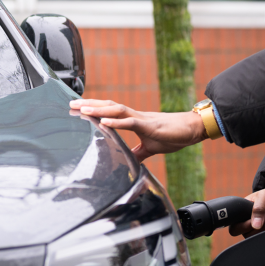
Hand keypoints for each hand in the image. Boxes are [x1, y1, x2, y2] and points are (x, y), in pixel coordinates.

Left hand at [70, 99, 207, 161]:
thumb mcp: (151, 148)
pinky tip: (104, 123)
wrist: (193, 129)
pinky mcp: (151, 126)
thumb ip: (137, 153)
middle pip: (109, 107)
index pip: (110, 111)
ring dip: (99, 110)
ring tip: (83, 109)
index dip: (94, 109)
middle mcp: (136, 116)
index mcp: (135, 120)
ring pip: (117, 111)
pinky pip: (131, 123)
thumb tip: (126, 161)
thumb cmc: (174, 136)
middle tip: (71, 104)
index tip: (78, 108)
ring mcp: (143, 119)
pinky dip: (116, 123)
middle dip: (90, 105)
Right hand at [229, 180, 264, 238]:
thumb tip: (255, 225)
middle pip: (247, 235)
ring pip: (258, 237)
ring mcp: (257, 231)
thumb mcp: (264, 196)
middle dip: (260, 226)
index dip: (243, 227)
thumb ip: (258, 208)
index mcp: (240, 215)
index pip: (234, 228)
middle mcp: (247, 225)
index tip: (253, 221)